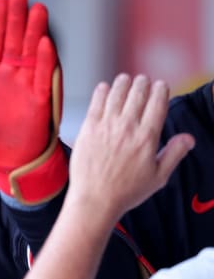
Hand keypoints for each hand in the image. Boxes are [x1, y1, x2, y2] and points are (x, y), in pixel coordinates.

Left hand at [0, 0, 65, 203]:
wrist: (8, 164)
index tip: (0, 0)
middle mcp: (10, 76)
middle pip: (14, 39)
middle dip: (17, 15)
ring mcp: (27, 86)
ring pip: (31, 52)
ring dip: (34, 31)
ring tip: (37, 7)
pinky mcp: (40, 101)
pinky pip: (43, 77)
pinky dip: (44, 61)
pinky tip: (44, 43)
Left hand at [68, 74, 193, 221]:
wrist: (95, 199)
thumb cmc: (127, 191)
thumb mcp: (158, 176)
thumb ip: (174, 154)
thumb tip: (189, 138)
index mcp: (147, 138)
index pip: (157, 104)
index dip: (160, 90)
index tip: (161, 85)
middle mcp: (127, 128)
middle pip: (138, 94)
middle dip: (142, 83)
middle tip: (143, 80)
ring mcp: (106, 126)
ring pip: (117, 94)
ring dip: (123, 83)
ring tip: (125, 79)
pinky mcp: (88, 128)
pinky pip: (96, 102)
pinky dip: (102, 91)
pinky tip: (104, 87)